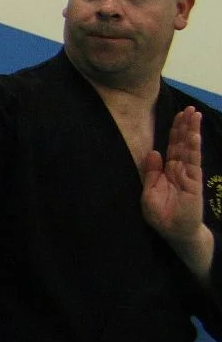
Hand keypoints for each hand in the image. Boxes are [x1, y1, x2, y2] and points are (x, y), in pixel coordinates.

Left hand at [141, 106, 212, 273]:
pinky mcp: (193, 182)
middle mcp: (179, 169)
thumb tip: (153, 152)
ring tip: (194, 115)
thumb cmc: (161, 215)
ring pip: (189, 149)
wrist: (175, 232)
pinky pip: (193, 162)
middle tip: (189, 108)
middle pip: (181, 143)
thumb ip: (151, 172)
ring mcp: (188, 174)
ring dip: (191, 131)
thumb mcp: (148, 192)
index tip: (178, 114)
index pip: (172, 146)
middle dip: (185, 125)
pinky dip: (193, 148)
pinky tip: (194, 136)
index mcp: (167, 170)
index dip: (174, 130)